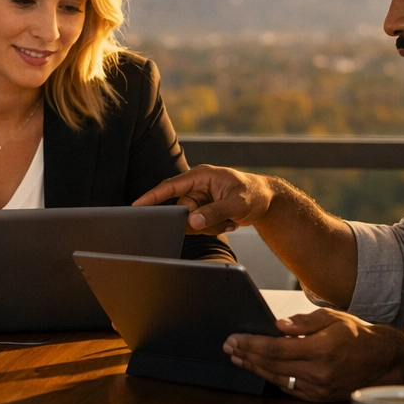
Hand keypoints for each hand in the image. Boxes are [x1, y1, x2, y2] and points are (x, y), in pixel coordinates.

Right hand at [132, 165, 277, 233]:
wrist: (266, 200)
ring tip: (230, 219)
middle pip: (182, 210)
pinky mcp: (203, 210)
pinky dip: (214, 228)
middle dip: (201, 220)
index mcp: (201, 176)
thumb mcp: (236, 203)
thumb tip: (192, 221)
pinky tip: (230, 222)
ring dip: (211, 225)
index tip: (136, 206)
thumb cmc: (254, 193)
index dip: (152, 196)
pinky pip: (199, 226)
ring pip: (191, 221)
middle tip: (223, 219)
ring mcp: (200, 199)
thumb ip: (213, 212)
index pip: (171, 186)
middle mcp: (197, 186)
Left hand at [223, 308, 403, 401]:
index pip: (276, 348)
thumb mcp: (333, 318)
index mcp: (322, 349)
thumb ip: (304, 322)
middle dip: (247, 355)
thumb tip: (277, 326)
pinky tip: (260, 370)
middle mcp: (319, 372)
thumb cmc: (358, 335)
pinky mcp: (320, 397)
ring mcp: (319, 388)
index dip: (251, 344)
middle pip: (272, 364)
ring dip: (255, 368)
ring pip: (278, 378)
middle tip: (228, 347)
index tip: (234, 339)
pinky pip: (290, 388)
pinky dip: (272, 378)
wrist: (384, 362)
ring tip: (238, 358)